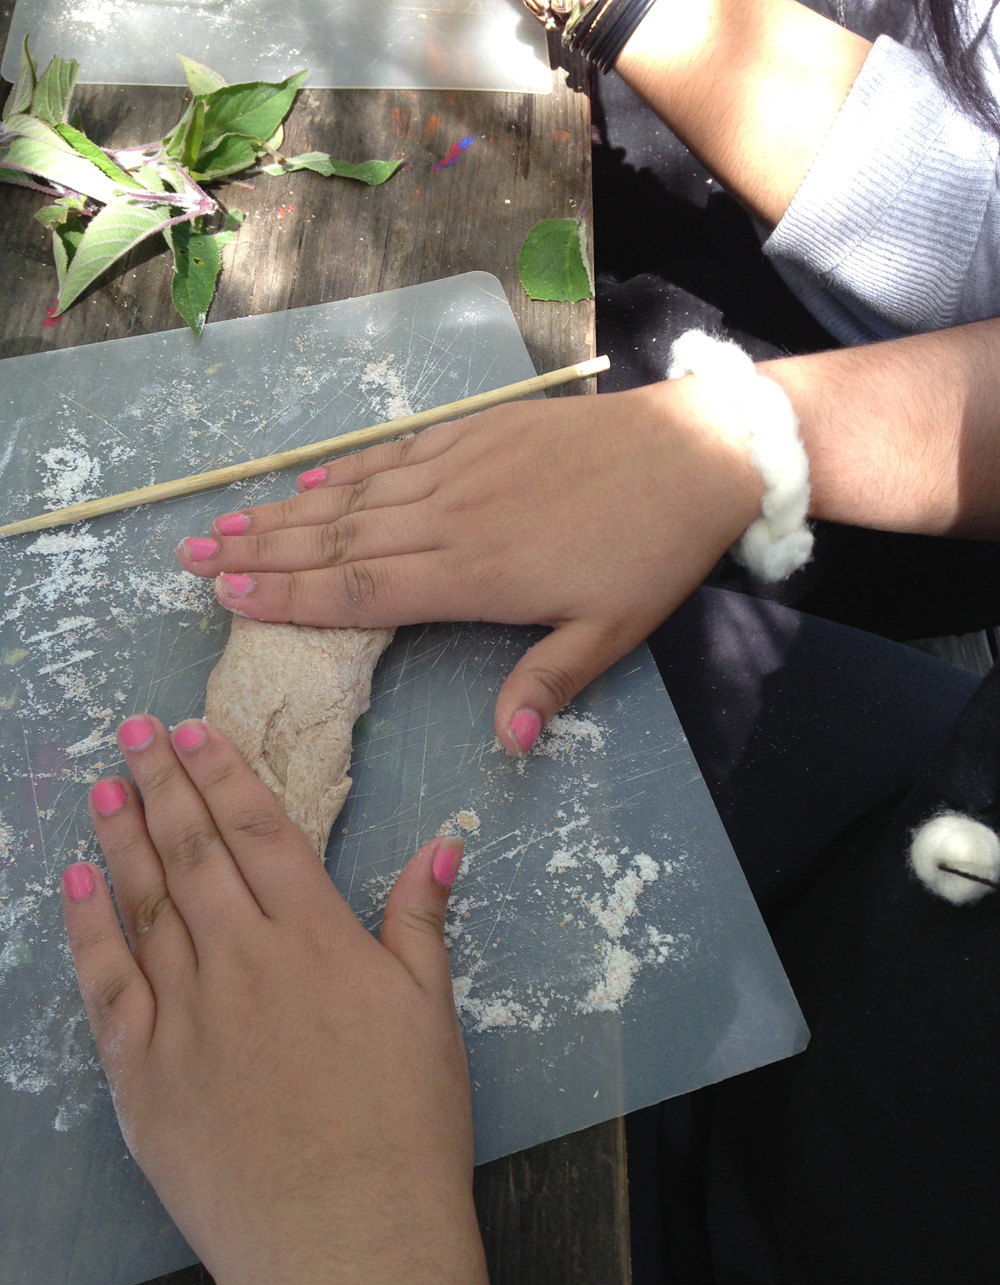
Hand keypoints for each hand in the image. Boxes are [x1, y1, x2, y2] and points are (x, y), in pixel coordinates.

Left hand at [61, 715, 498, 1284]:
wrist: (346, 1239)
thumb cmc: (405, 1124)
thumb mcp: (432, 1012)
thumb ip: (420, 919)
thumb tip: (442, 840)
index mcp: (317, 938)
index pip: (260, 832)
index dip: (224, 775)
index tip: (195, 731)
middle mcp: (245, 959)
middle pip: (195, 852)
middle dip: (163, 784)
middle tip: (135, 731)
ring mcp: (186, 1013)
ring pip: (145, 903)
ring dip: (121, 837)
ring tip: (103, 785)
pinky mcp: (143, 1071)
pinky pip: (106, 984)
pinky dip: (86, 929)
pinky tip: (73, 883)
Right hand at [177, 380, 761, 753]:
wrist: (695, 451)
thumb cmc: (654, 550)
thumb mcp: (614, 631)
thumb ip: (551, 680)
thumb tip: (508, 741)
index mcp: (476, 574)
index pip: (362, 588)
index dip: (290, 596)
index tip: (228, 598)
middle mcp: (450, 517)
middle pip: (336, 538)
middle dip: (259, 553)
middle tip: (191, 560)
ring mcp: (459, 468)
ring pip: (354, 494)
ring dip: (282, 511)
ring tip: (222, 523)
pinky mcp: (477, 433)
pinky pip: (394, 455)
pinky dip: (345, 471)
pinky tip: (308, 481)